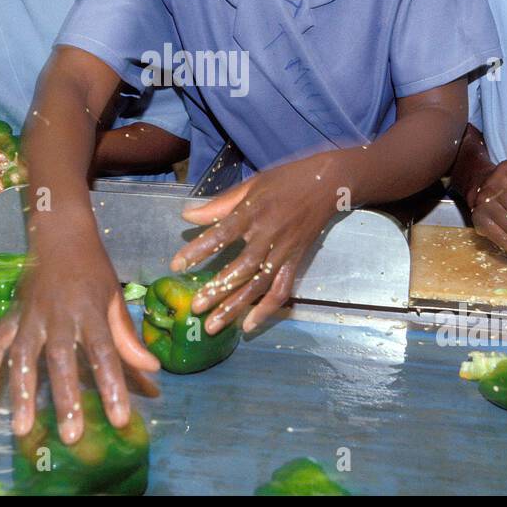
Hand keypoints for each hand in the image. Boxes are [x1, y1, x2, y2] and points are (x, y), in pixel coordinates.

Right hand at [0, 239, 157, 443]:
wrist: (59, 233)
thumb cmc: (93, 269)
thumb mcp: (115, 298)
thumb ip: (127, 338)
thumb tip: (152, 371)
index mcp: (90, 311)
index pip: (104, 353)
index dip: (113, 387)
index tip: (119, 419)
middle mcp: (59, 315)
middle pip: (61, 361)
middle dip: (65, 399)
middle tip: (70, 436)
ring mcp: (30, 315)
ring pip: (23, 355)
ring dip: (21, 392)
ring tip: (22, 428)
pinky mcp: (11, 313)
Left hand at [176, 154, 339, 335]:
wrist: (328, 183)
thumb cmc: (286, 180)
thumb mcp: (251, 185)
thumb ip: (220, 204)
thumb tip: (187, 216)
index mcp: (253, 212)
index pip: (222, 234)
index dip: (199, 250)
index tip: (177, 265)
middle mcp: (269, 235)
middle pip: (241, 268)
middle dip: (217, 290)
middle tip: (196, 307)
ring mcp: (284, 252)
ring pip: (259, 286)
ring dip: (236, 308)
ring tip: (213, 326)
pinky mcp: (296, 262)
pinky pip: (281, 290)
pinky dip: (267, 311)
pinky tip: (249, 326)